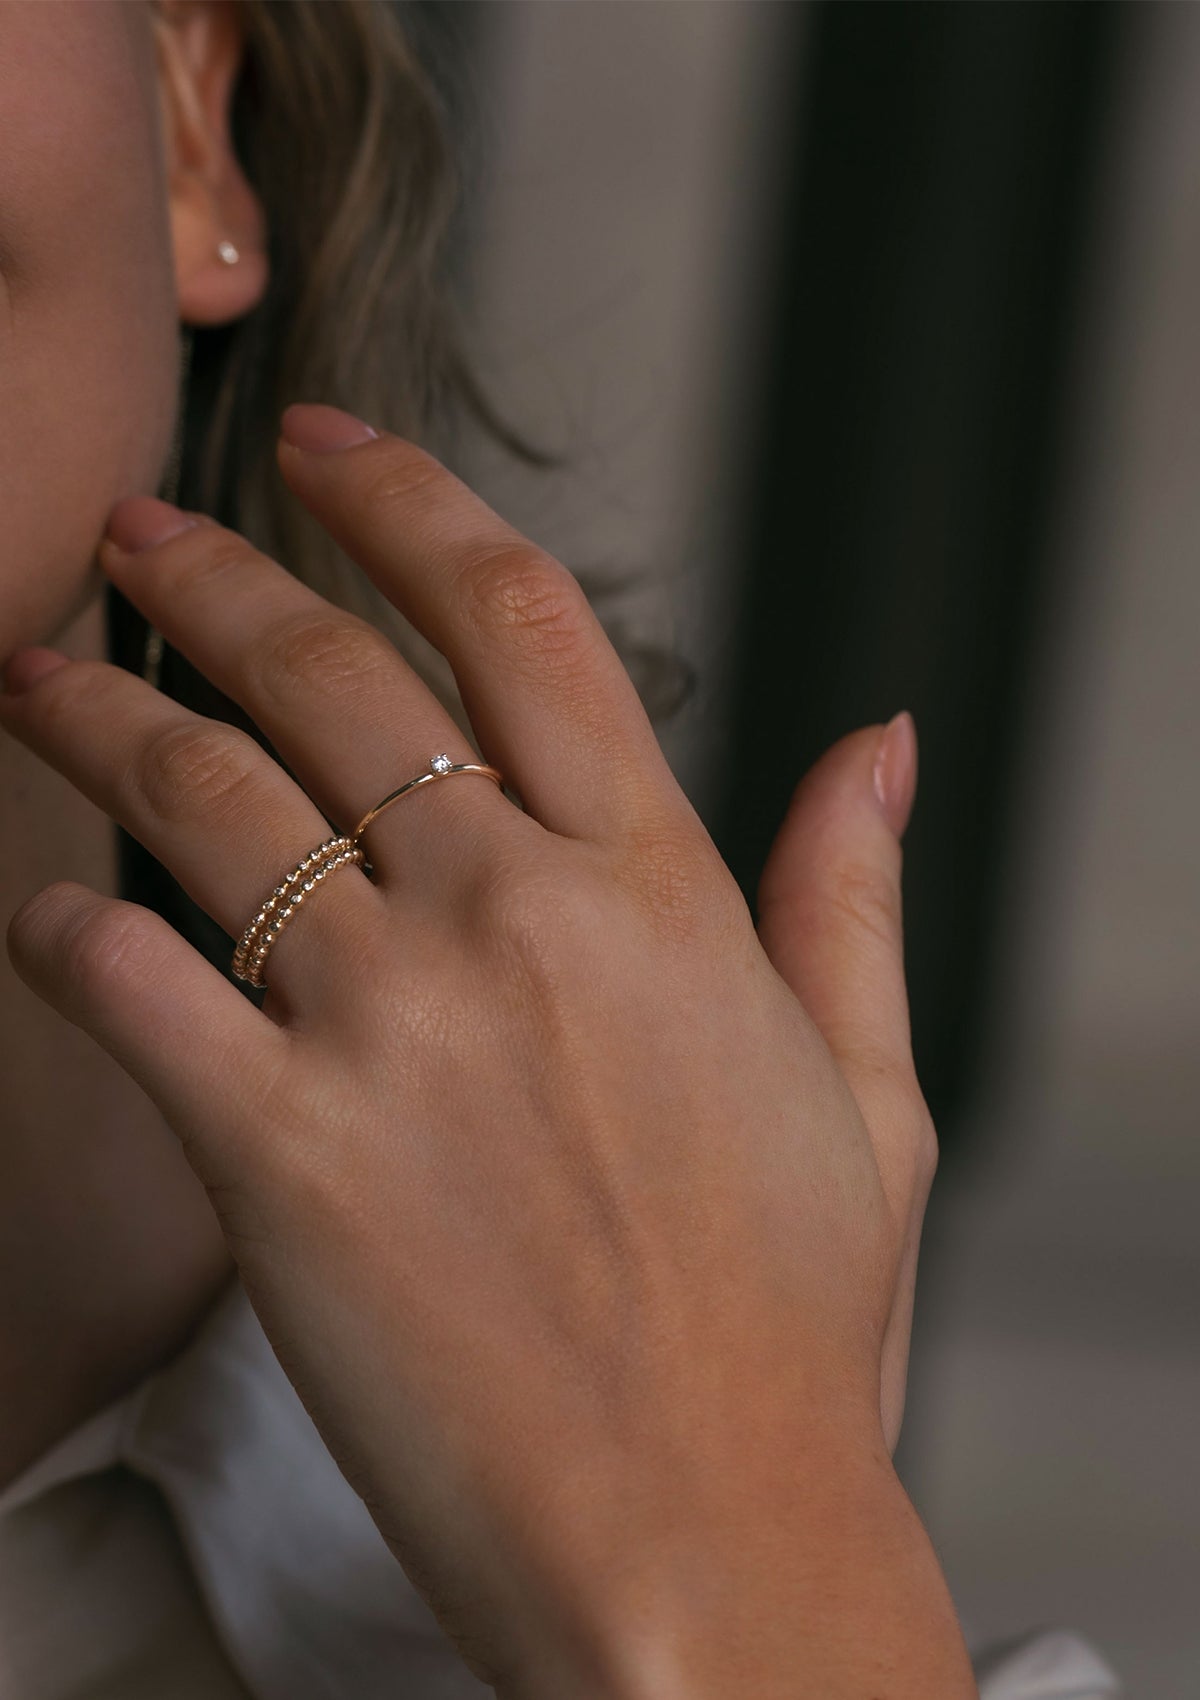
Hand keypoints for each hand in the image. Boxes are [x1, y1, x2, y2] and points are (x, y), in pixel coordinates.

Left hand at [2, 406, 958, 1696]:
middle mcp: (512, 914)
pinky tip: (40, 909)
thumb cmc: (791, 1327)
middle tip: (129, 530)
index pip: (515, 618)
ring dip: (92, 707)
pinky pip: (127, 985)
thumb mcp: (869, 1090)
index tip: (327, 448)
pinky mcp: (275, 1154)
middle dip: (205, 571)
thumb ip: (851, 896)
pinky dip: (63, 928)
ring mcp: (389, 1024)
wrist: (703, 1538)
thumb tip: (877, 743)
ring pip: (198, 793)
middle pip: (322, 668)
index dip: (407, 502)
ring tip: (28, 667)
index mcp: (656, 886)